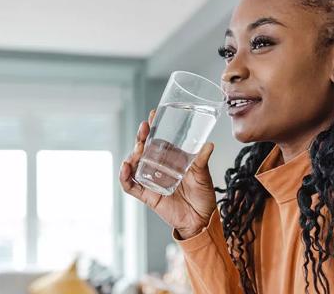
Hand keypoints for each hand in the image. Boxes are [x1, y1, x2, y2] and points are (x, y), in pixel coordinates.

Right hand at [119, 109, 216, 238]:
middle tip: (144, 128)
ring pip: (135, 165)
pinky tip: (126, 167)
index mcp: (171, 160)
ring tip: (138, 148)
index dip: (154, 128)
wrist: (201, 219)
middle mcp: (159, 168)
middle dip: (141, 138)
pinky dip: (125, 177)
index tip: (153, 114)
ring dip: (133, 154)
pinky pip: (131, 185)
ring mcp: (151, 181)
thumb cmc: (203, 196)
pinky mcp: (147, 195)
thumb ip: (202, 160)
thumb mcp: (203, 175)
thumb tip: (209, 144)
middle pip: (144, 150)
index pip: (158, 141)